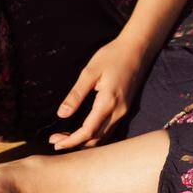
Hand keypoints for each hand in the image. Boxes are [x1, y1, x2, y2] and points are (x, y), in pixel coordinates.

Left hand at [49, 35, 149, 151]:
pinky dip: (95, 135)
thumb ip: (76, 94)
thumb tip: (62, 114)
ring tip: (65, 138)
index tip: (54, 142)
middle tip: (55, 141)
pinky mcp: (125, 109)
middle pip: (96, 139)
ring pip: (104, 137)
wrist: (137, 48)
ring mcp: (124, 111)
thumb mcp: (90, 71)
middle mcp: (118, 111)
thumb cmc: (112, 55)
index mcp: (108, 101)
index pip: (88, 131)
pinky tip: (83, 131)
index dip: (71, 141)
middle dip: (75, 144)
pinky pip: (109, 130)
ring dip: (85, 141)